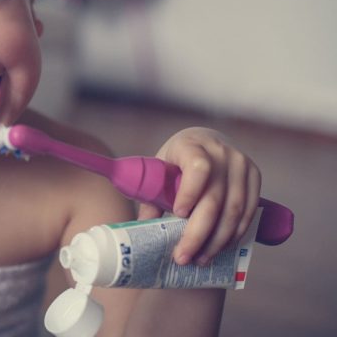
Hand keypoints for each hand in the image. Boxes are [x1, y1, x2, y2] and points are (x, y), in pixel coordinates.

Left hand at [137, 127, 260, 265]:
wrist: (206, 139)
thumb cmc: (178, 157)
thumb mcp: (161, 166)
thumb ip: (153, 195)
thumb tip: (143, 228)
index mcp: (192, 146)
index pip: (197, 169)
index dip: (189, 193)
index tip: (178, 214)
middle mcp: (221, 153)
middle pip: (214, 199)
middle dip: (198, 234)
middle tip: (182, 257)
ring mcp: (241, 165)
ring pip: (234, 211)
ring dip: (217, 241)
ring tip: (200, 258)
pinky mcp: (255, 177)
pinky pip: (248, 212)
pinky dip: (234, 234)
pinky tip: (219, 247)